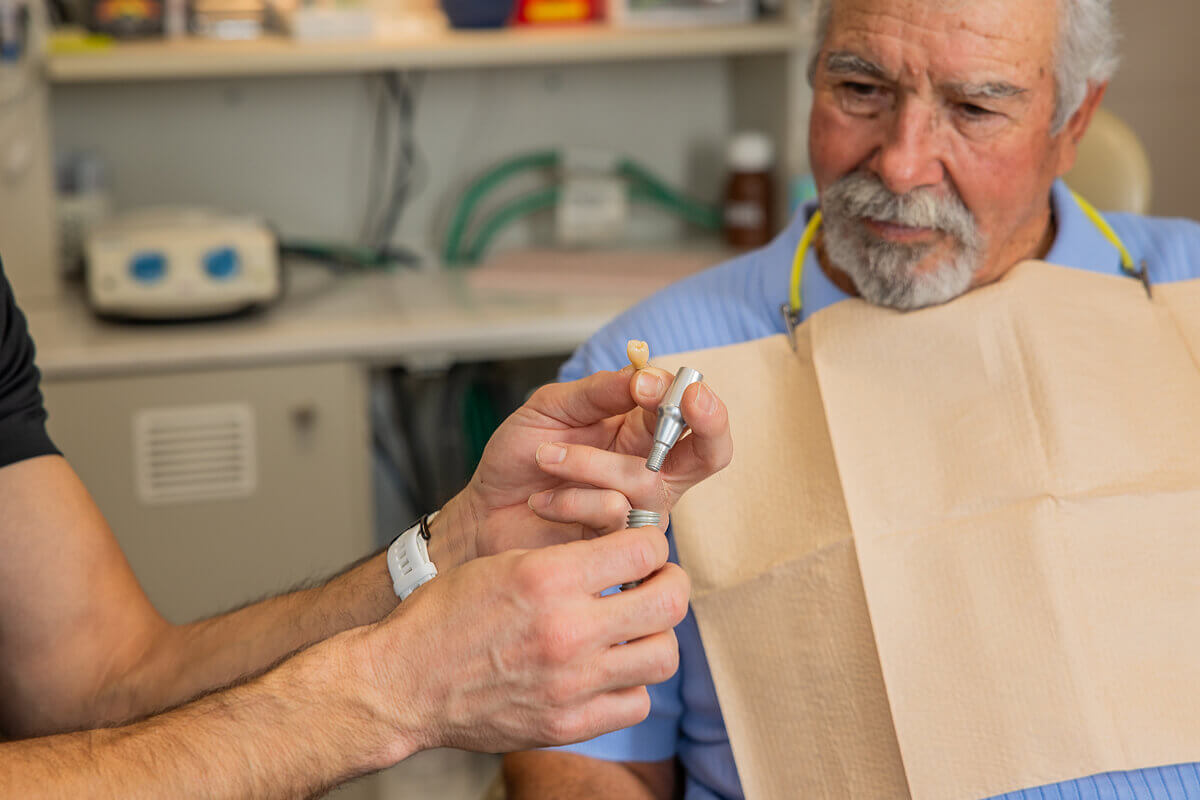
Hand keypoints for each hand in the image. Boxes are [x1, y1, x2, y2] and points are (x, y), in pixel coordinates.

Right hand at [361, 526, 689, 757]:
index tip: (643, 548)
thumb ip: (568, 559)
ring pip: (664, 655)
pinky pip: (636, 702)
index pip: (645, 549)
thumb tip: (625, 553)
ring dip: (656, 636)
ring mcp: (571, 683)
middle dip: (670, 583)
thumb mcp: (502, 562)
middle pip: (670, 601)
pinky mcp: (567, 724)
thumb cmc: (443, 616)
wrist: (402, 683)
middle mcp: (567, 630)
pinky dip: (631, 685)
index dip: (651, 542)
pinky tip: (608, 670)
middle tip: (655, 583)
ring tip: (633, 629)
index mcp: (548, 578)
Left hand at [434, 366, 731, 566]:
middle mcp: (652, 471)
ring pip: (645, 479)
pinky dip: (570, 497)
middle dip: (709, 422)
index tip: (647, 383)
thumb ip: (598, 392)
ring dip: (588, 462)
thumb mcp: (554, 407)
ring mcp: (640, 510)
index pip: (690, 412)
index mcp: (641, 432)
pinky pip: (614, 512)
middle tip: (690, 400)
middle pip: (711, 451)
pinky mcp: (619, 545)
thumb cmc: (520, 458)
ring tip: (545, 457)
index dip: (686, 395)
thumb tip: (643, 375)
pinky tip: (542, 499)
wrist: (484, 511)